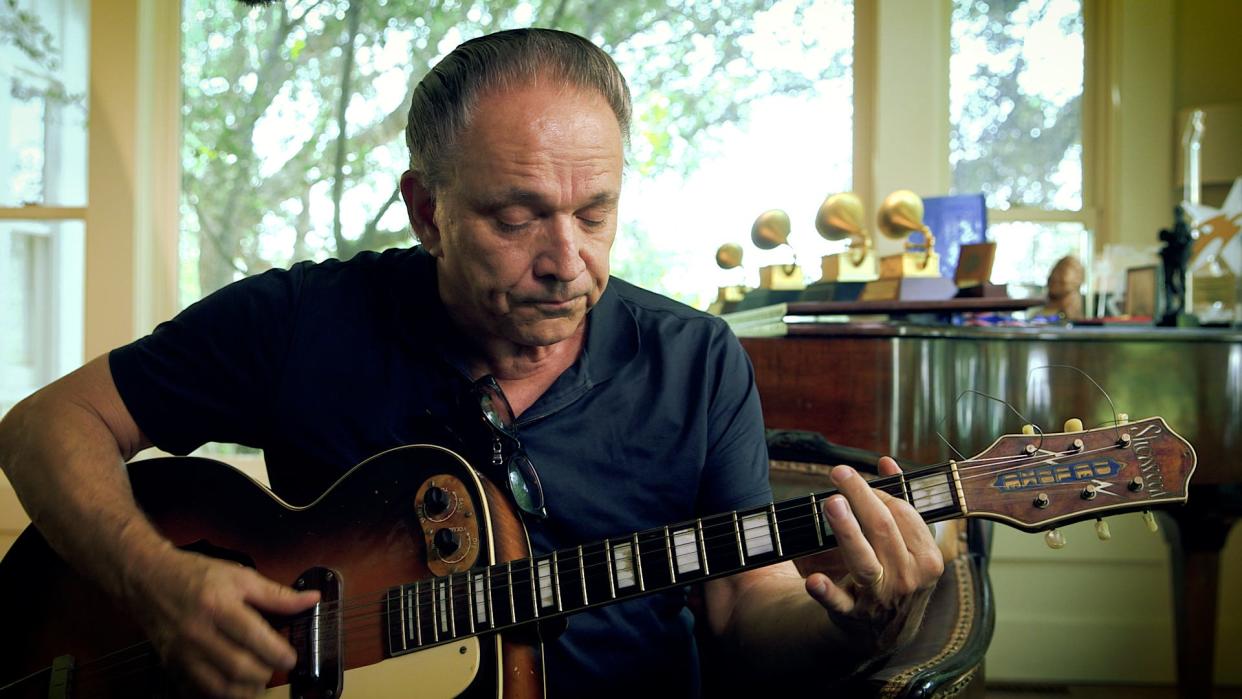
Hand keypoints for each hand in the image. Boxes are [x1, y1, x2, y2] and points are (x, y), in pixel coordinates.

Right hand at [123, 547, 319, 697]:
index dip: (277, 653)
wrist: (147, 578)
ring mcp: (181, 652)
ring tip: (258, 681)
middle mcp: (197, 632)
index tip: (290, 658)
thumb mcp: (239, 577)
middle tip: (274, 666)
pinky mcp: (171, 665)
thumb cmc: (195, 575)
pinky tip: (233, 686)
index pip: (253, 637)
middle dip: (264, 673)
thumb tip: (311, 600)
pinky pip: (197, 691)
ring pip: (218, 687)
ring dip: (245, 691)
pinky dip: (219, 694)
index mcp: (218, 606)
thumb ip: (277, 594)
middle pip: (238, 667)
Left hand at [804, 457, 943, 651]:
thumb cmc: (896, 574)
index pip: (902, 513)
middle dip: (860, 496)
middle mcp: (908, 577)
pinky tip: (813, 581)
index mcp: (927, 558)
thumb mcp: (908, 542)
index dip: (877, 492)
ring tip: (832, 503)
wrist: (884, 631)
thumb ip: (899, 500)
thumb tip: (886, 461)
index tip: (855, 481)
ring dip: (847, 531)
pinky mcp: (853, 614)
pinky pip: (838, 603)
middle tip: (839, 472)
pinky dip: (826, 592)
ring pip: (864, 560)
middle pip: (882, 528)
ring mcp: (881, 597)